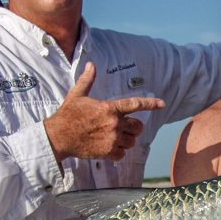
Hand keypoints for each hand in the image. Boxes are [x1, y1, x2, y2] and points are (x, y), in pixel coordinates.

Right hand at [44, 62, 165, 162]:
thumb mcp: (77, 95)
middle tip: (122, 127)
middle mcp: (114, 123)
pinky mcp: (107, 152)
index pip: (135, 104)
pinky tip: (108, 148)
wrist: (58, 137)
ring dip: (125, 140)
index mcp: (109, 108)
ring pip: (131, 142)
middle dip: (133, 127)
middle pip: (138, 127)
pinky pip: (122, 154)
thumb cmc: (68, 115)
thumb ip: (88, 80)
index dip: (151, 104)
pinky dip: (117, 152)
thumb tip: (91, 65)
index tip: (162, 104)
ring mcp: (112, 139)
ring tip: (112, 137)